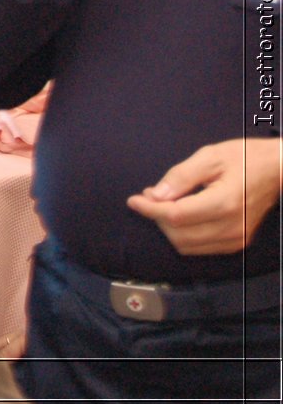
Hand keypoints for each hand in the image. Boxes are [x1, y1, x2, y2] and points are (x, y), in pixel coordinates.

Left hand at [126, 138, 282, 254]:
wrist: (278, 170)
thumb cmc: (245, 158)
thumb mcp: (210, 156)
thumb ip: (180, 176)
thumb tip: (155, 195)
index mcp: (224, 203)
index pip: (176, 216)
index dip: (149, 209)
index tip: (134, 199)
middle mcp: (231, 227)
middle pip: (178, 235)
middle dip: (157, 218)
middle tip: (150, 196)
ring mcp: (236, 238)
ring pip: (187, 246)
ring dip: (168, 228)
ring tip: (164, 204)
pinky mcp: (237, 242)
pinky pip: (200, 247)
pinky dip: (184, 235)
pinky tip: (180, 215)